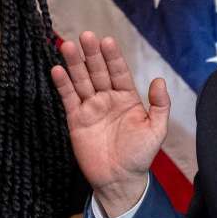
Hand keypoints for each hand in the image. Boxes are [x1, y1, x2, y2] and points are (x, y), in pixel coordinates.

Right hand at [50, 32, 169, 216]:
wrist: (119, 180)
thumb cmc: (140, 155)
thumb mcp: (156, 130)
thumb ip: (159, 105)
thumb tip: (159, 80)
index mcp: (127, 97)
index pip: (118, 71)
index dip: (112, 57)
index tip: (106, 41)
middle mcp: (107, 98)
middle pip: (97, 71)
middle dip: (91, 54)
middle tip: (85, 36)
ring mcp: (90, 107)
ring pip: (81, 81)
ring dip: (74, 64)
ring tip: (68, 46)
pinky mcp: (76, 119)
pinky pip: (68, 98)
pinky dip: (62, 84)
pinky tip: (57, 69)